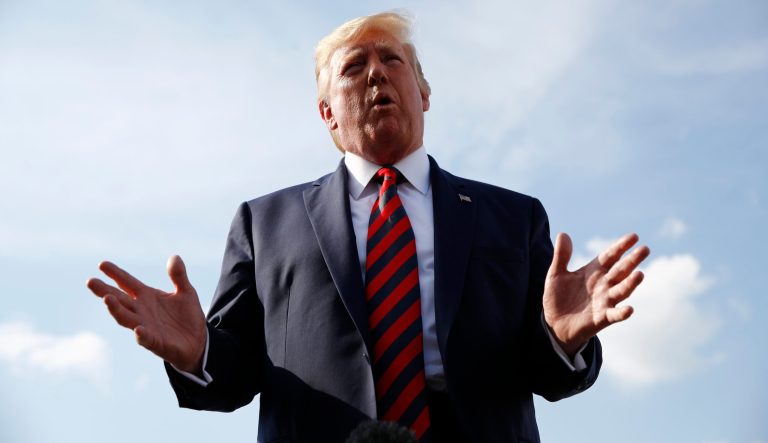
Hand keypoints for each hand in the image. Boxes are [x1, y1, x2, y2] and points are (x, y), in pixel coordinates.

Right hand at [86, 255, 206, 372]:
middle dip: (105, 291)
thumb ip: (178, 276)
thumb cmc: (187, 316)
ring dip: (116, 309)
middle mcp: (141, 311)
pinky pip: (146, 338)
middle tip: (91, 281)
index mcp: (147, 296)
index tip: (102, 264)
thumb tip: (175, 256)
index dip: (115, 274)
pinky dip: (141, 334)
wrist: (198, 341)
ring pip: (125, 318)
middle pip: (119, 299)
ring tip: (107, 299)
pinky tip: (138, 329)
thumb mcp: (186, 292)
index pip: (127, 283)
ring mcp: (146, 327)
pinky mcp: (155, 342)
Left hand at [543, 232, 649, 355]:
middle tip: (645, 249)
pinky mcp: (601, 318)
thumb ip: (561, 256)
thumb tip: (563, 234)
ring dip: (631, 283)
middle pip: (621, 270)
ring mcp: (604, 301)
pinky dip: (622, 313)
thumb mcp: (556, 274)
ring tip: (640, 274)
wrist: (554, 324)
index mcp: (594, 271)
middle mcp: (603, 285)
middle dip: (632, 260)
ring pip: (621, 291)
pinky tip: (629, 309)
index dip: (621, 246)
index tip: (634, 236)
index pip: (610, 256)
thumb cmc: (558, 297)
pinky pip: (614, 315)